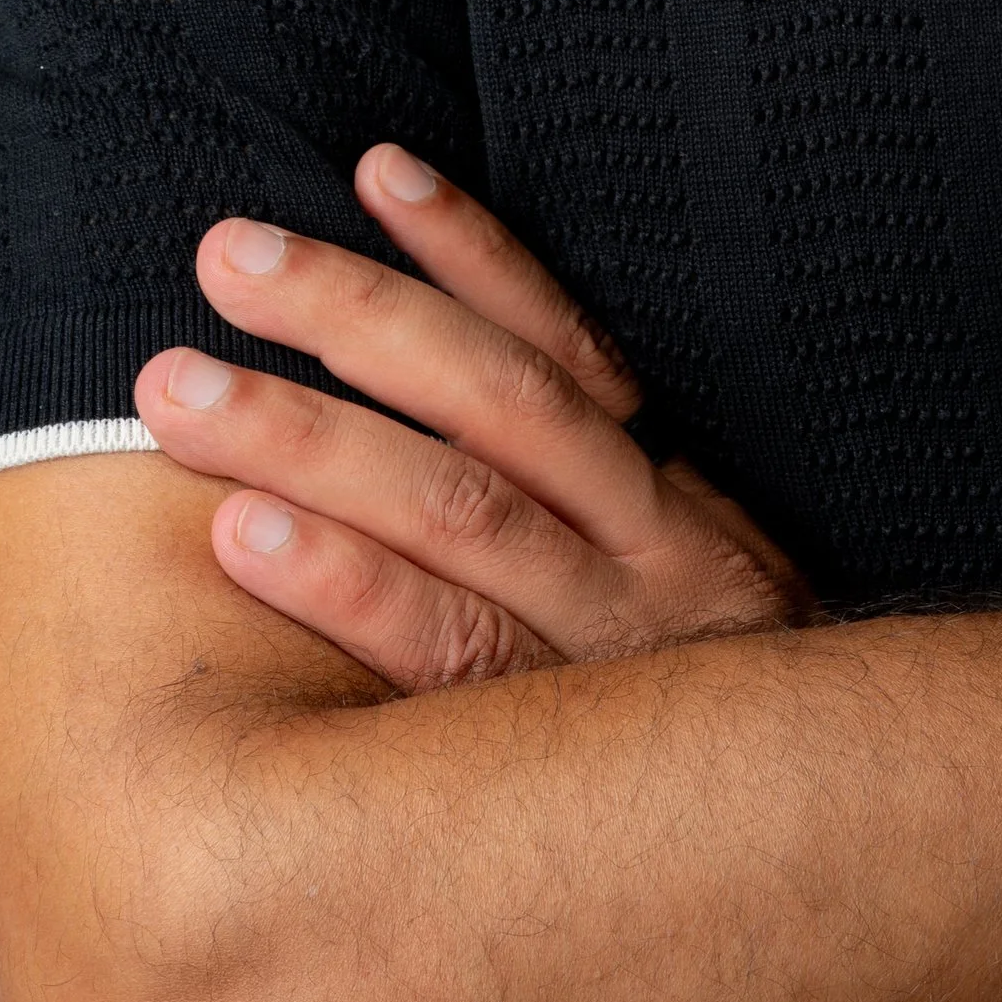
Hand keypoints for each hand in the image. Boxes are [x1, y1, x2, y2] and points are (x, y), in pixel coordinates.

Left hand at [135, 146, 807, 688]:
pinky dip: (344, 585)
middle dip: (354, 313)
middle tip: (227, 254)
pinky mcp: (550, 745)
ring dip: (309, 437)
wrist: (816, 833)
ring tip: (186, 391)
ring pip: (458, 511)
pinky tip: (241, 535)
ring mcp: (601, 646)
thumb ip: (587, 481)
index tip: (375, 167)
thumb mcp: (675, 568)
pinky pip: (442, 654)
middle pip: (495, 402)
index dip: (470, 249)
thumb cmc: (698, 693)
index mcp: (662, 487)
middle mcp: (644, 545)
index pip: (559, 339)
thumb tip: (456, 357)